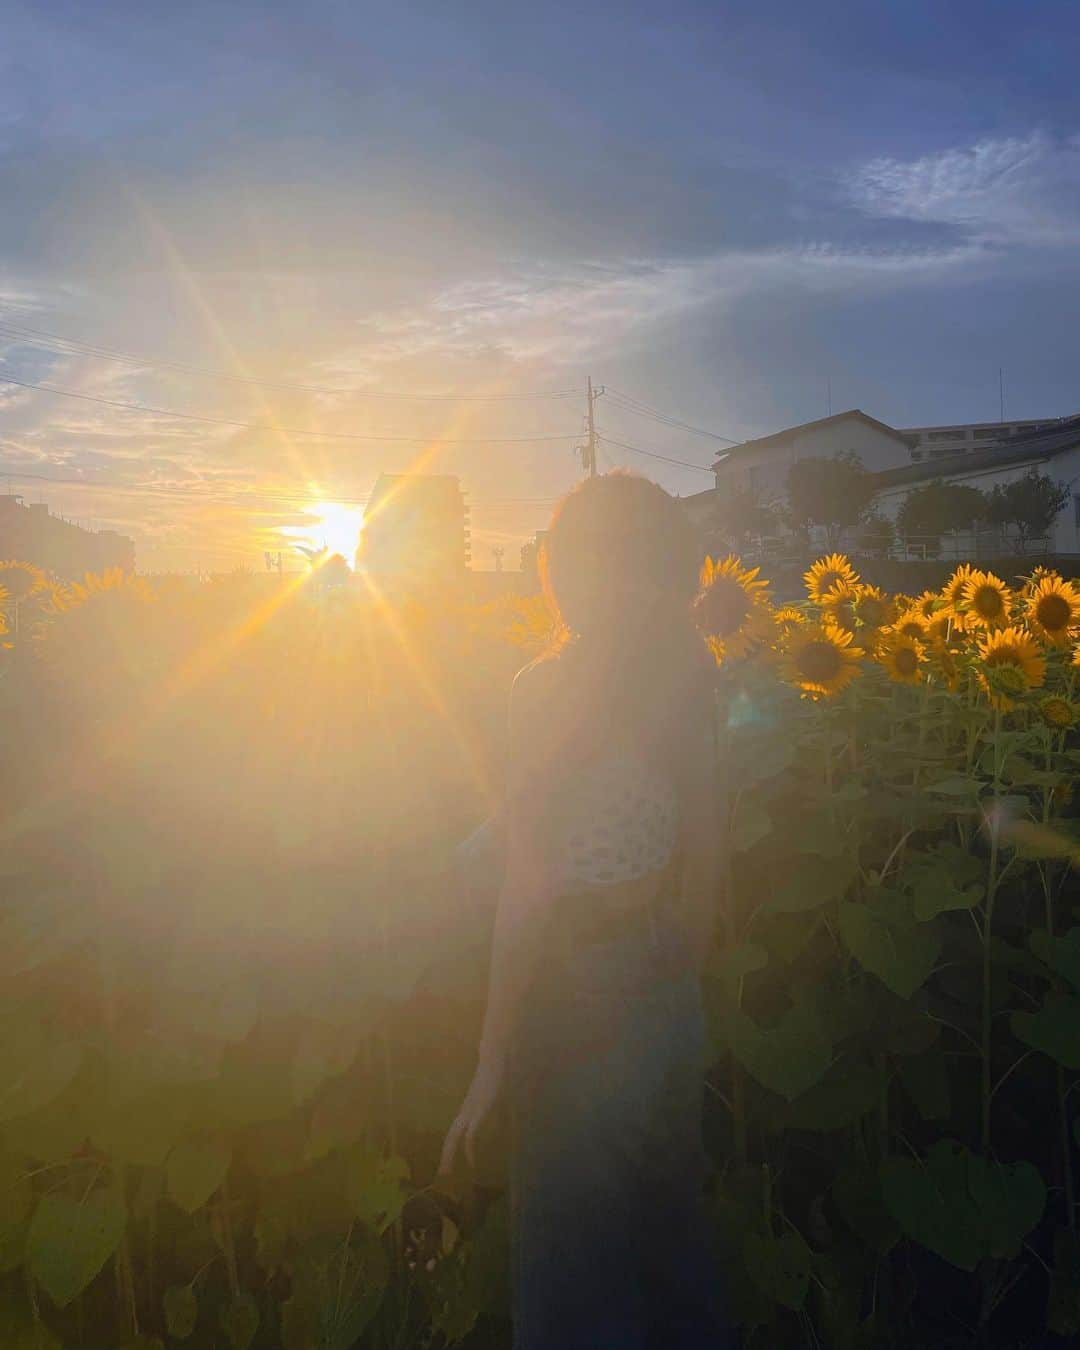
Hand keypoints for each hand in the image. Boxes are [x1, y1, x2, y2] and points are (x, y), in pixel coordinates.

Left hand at [438, 1059, 503, 1176]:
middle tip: (443, 1176)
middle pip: (449, 1138)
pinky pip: (470, 1134)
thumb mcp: (496, 1101)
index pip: (454, 1133)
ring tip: (448, 1172)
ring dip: (450, 1155)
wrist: (494, 1059)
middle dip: (445, 1157)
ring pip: (454, 1137)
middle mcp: (464, 1113)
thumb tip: (497, 1130)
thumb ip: (494, 1115)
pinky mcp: (478, 1110)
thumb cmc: (496, 1078)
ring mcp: (470, 1111)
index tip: (448, 1165)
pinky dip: (468, 1149)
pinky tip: (471, 1161)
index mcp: (467, 1111)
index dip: (450, 1149)